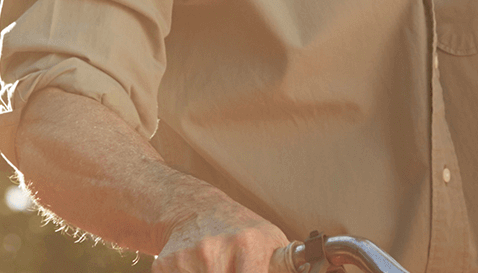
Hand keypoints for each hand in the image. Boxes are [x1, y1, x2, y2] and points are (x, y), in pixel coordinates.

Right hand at [153, 202, 287, 272]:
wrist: (194, 210)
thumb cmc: (240, 230)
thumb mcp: (271, 241)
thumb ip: (285, 266)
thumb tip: (312, 271)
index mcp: (249, 244)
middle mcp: (216, 250)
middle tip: (233, 267)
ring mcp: (188, 258)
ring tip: (218, 268)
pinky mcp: (165, 266)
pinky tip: (198, 270)